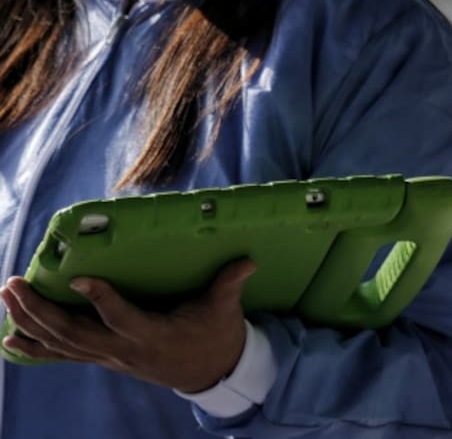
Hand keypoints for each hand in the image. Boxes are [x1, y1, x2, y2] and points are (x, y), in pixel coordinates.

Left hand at [1, 259, 255, 392]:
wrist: (211, 372)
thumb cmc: (216, 334)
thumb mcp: (225, 309)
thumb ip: (230, 284)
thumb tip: (247, 261)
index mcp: (153, 335)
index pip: (121, 319)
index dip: (101, 300)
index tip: (79, 279)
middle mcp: (124, 350)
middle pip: (74, 334)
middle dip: (41, 311)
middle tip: (16, 285)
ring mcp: (111, 358)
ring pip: (62, 344)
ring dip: (30, 322)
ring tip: (8, 297)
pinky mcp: (105, 359)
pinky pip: (63, 356)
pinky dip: (35, 348)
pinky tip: (10, 338)